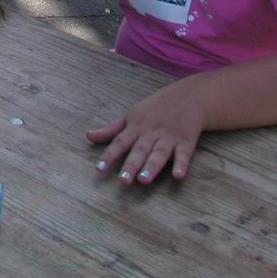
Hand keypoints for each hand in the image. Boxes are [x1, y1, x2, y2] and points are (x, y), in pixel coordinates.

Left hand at [87, 84, 204, 183]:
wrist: (187, 97)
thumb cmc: (154, 109)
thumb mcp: (130, 115)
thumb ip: (111, 129)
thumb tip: (88, 136)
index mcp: (135, 127)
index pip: (119, 142)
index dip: (109, 155)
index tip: (99, 169)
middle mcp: (150, 133)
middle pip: (139, 150)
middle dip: (131, 165)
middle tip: (123, 181)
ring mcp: (168, 138)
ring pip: (159, 153)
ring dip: (151, 166)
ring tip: (144, 180)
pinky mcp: (186, 142)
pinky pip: (183, 155)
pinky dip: (181, 165)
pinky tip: (178, 176)